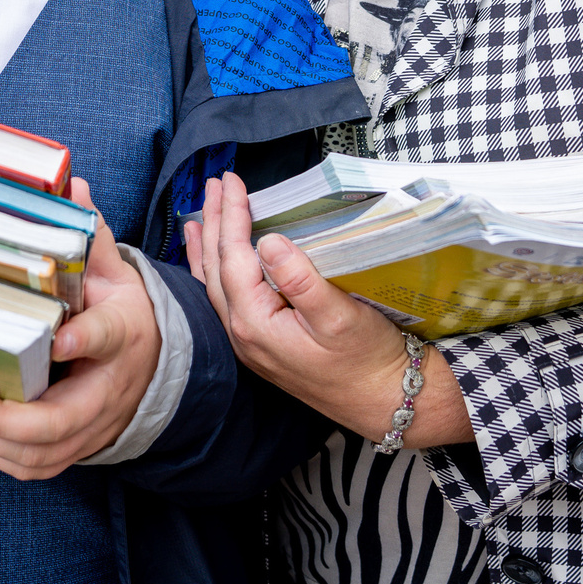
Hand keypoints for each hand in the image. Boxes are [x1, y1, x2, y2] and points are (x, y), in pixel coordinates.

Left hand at [0, 179, 160, 479]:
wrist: (155, 366)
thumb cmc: (122, 314)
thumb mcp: (114, 272)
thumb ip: (90, 236)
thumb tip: (72, 184)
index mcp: (123, 331)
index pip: (108, 335)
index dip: (83, 338)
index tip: (58, 338)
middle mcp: (110, 385)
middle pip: (66, 416)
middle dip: (11, 418)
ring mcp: (95, 423)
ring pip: (46, 449)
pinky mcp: (79, 445)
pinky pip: (39, 466)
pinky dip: (1, 456)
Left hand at [184, 173, 474, 448]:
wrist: (382, 403)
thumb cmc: (367, 361)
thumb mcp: (340, 317)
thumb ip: (301, 280)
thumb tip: (269, 241)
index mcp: (256, 323)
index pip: (233, 257)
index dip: (232, 216)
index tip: (232, 180)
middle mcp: (242, 335)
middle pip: (216, 268)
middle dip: (215, 222)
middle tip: (214, 182)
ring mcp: (249, 343)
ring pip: (216, 285)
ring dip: (209, 247)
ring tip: (199, 217)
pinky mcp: (262, 345)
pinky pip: (226, 300)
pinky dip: (216, 273)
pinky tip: (216, 264)